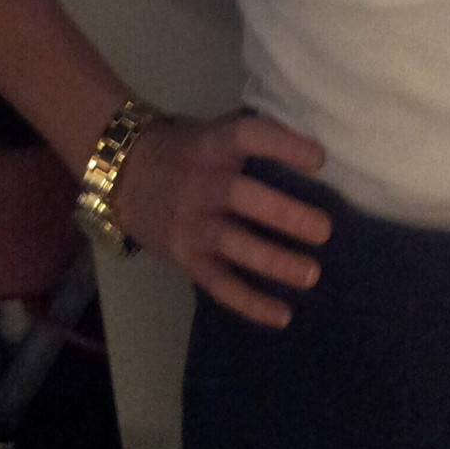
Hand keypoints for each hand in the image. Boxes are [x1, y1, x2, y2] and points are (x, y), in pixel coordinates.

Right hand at [112, 110, 331, 327]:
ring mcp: (190, 226)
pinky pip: (219, 284)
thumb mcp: (214, 132)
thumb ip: (255, 140)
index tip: (319, 160)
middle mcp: (199, 185)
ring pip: (232, 245)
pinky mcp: (186, 260)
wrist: (124, 178)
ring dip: (274, 262)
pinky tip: (283, 315)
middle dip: (284, 214)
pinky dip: (250, 303)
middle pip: (241, 197)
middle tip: (325, 230)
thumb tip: (316, 150)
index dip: (282, 146)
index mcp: (211, 146)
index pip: (246, 137)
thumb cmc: (189, 152)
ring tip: (312, 274)